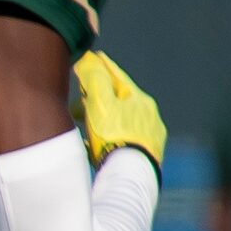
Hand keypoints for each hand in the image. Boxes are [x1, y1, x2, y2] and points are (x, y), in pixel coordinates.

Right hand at [72, 51, 165, 169]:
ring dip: (105, 119)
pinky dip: (111, 138)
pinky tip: (98, 146)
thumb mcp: (99, 104)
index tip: (94, 57)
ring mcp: (149, 135)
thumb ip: (94, 80)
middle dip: (99, 97)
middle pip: (120, 99)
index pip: (118, 76)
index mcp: (138, 99)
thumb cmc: (114, 136)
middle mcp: (148, 114)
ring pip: (123, 120)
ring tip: (87, 126)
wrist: (131, 173)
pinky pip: (124, 139)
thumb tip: (89, 59)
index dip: (104, 66)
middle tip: (80, 99)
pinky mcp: (147, 154)